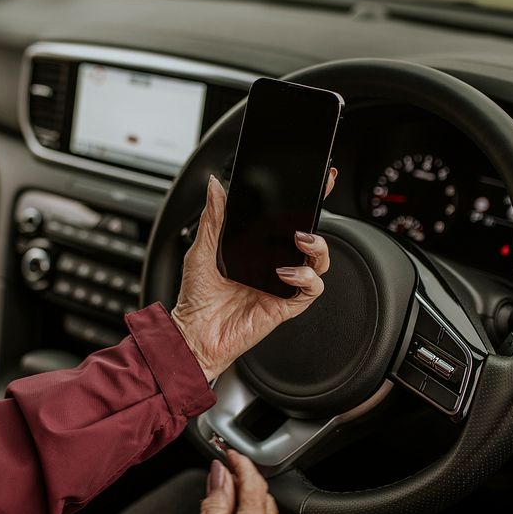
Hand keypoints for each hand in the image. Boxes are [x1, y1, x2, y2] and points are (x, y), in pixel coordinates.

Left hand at [171, 170, 336, 380]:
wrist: (193, 332)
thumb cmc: (196, 298)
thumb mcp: (201, 249)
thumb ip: (212, 217)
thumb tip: (214, 186)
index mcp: (257, 250)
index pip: (286, 222)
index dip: (305, 202)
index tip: (317, 181)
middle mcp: (273, 266)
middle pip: (309, 238)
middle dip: (319, 216)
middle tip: (317, 198)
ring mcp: (282, 285)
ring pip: (320, 262)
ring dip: (317, 247)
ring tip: (300, 239)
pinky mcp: (285, 305)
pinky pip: (311, 289)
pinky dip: (305, 277)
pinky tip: (286, 272)